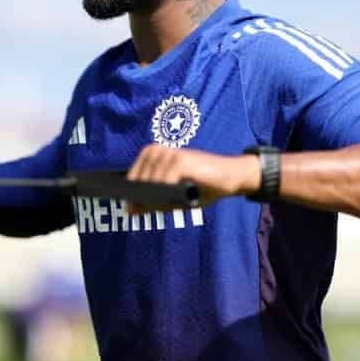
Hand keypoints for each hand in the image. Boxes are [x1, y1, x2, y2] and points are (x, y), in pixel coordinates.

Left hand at [125, 145, 259, 213]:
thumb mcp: (172, 197)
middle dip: (148, 199)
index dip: (131, 194)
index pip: (131, 177)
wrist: (230, 178)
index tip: (131, 208)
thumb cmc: (200, 186)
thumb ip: (150, 201)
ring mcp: (168, 154)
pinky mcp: (180, 160)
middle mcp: (156, 151)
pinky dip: (169, 194)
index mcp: (151, 155)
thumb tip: (129, 210)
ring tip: (178, 200)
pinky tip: (180, 197)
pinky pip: (164, 183)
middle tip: (166, 206)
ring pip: (151, 184)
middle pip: (139, 183)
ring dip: (161, 199)